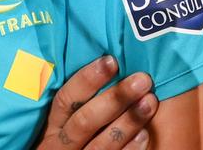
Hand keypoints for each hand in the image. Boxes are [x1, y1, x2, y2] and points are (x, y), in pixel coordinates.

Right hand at [34, 56, 158, 148]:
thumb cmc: (69, 141)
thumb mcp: (62, 124)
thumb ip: (77, 104)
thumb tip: (106, 64)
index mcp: (52, 126)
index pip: (65, 100)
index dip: (86, 80)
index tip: (111, 61)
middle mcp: (61, 144)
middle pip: (86, 120)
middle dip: (115, 98)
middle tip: (141, 80)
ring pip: (101, 145)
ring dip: (128, 122)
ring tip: (150, 101)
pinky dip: (130, 148)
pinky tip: (145, 134)